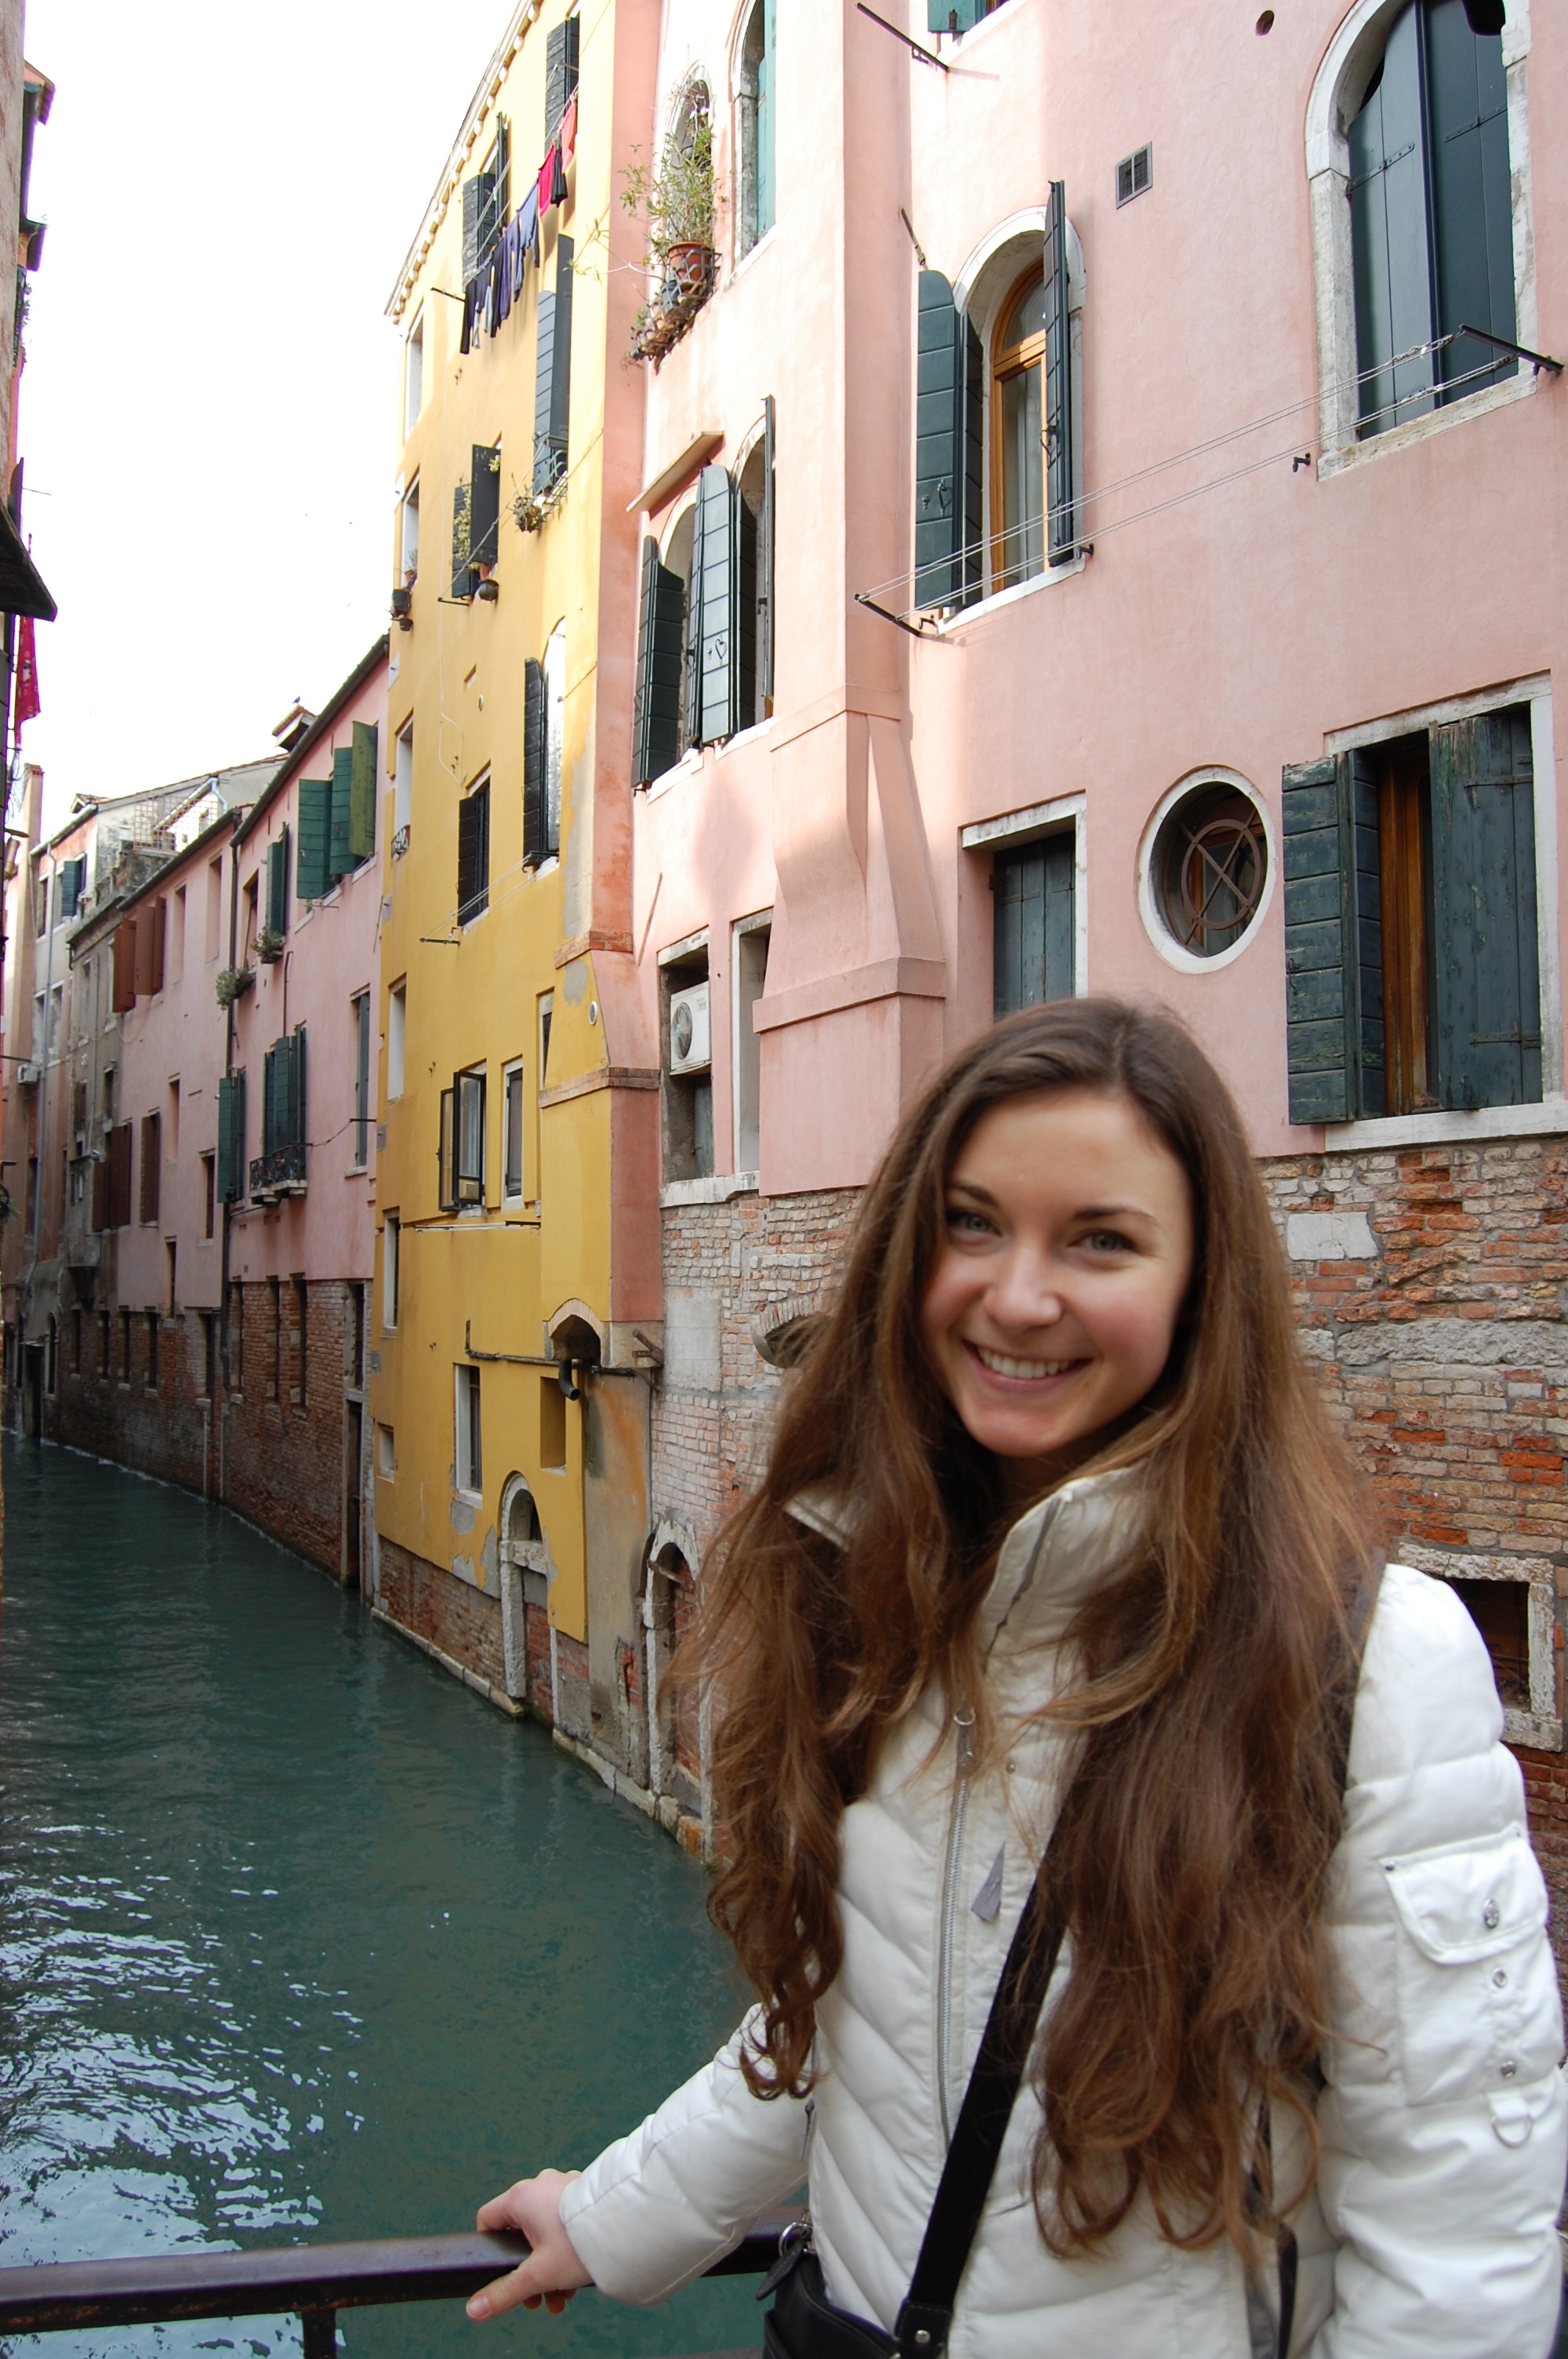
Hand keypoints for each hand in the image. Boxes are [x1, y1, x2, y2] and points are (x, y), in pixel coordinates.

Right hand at [468, 2170, 590, 2320]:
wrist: (627, 2226)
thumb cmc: (578, 2245)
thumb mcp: (538, 2275)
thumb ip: (504, 2293)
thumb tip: (473, 2310)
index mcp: (521, 2197)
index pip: (488, 2219)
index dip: (490, 2250)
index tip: (503, 2274)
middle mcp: (539, 2185)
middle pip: (518, 2233)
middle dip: (526, 2271)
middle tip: (536, 2300)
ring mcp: (562, 2186)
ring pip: (543, 2232)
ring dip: (546, 2267)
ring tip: (560, 2298)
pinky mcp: (581, 2195)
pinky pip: (562, 2224)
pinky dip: (563, 2250)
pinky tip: (575, 2279)